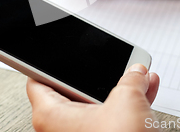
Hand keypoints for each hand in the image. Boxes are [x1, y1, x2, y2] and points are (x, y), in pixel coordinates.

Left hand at [27, 64, 160, 131]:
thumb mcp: (127, 100)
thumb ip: (130, 79)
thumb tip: (136, 71)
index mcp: (50, 115)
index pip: (36, 81)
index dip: (46, 64)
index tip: (53, 54)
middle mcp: (61, 129)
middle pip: (73, 91)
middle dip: (96, 76)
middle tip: (108, 63)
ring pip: (96, 106)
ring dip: (117, 90)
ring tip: (136, 76)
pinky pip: (109, 120)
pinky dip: (124, 107)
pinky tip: (143, 94)